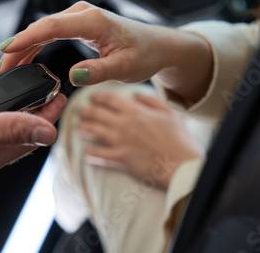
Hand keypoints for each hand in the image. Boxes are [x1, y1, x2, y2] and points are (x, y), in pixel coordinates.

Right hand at [0, 1, 212, 100]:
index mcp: (93, 21)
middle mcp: (83, 14)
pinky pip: (50, 33)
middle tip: (0, 70)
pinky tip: (24, 59)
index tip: (6, 50)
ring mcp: (79, 17)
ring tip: (7, 68)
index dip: (26, 38)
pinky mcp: (77, 23)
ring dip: (24, 47)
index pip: (52, 27)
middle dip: (18, 47)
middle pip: (41, 28)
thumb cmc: (143, 54)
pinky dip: (35, 45)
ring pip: (42, 30)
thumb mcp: (125, 68)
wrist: (154, 45)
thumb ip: (99, 72)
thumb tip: (72, 76)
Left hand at [76, 93, 200, 189]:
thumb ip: (152, 101)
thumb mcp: (170, 113)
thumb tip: (137, 96)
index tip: (92, 98)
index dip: (99, 98)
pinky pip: (100, 155)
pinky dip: (91, 154)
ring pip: (95, 132)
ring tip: (80, 128)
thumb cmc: (179, 139)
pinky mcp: (121, 159)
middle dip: (87, 111)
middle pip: (98, 114)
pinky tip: (85, 154)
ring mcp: (121, 142)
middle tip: (80, 111)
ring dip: (85, 129)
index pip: (111, 100)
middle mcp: (125, 125)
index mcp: (136, 112)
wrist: (180, 164)